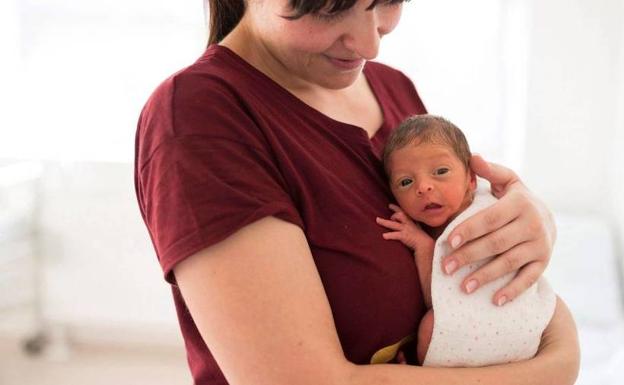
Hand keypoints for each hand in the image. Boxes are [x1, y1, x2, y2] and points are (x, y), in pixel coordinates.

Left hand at [376, 204, 433, 251]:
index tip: (390, 205)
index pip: (403, 212)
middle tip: (383, 213)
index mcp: (411, 222)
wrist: (426, 245)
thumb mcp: (418, 229)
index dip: (396, 208)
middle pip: (399, 215)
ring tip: (377, 220)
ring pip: (393, 224)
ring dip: (384, 222)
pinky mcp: (404, 236)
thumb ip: (414, 226)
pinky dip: (389, 235)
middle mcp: (408, 224)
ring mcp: (405, 229)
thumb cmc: (421, 239)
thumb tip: (413, 225)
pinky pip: (395, 235)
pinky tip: (384, 236)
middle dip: (392, 213)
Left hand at [442, 155, 555, 305]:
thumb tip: (471, 156)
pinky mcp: (544, 262)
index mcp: (520, 203)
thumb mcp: (507, 181)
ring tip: (462, 287)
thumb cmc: (516, 199)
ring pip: (509, 263)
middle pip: (495, 243)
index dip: (468, 230)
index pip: (489, 218)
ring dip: (485, 276)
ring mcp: (540, 245)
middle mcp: (533, 224)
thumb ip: (489, 171)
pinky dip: (512, 291)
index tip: (448, 241)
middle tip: (446, 267)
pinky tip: (493, 301)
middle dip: (469, 256)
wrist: (547, 218)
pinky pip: (527, 279)